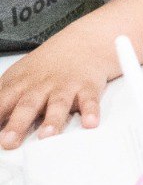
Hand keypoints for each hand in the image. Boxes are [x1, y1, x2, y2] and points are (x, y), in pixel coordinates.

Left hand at [0, 39, 114, 148]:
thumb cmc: (46, 67)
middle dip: (18, 124)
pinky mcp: (88, 87)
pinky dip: (91, 111)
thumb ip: (3, 98)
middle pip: (28, 105)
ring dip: (53, 120)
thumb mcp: (18, 76)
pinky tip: (90, 123)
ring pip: (58, 104)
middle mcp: (41, 86)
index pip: (2, 102)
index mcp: (20, 84)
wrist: (82, 42)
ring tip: (47, 135)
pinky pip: (90, 100)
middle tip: (9, 142)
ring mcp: (65, 86)